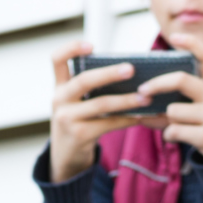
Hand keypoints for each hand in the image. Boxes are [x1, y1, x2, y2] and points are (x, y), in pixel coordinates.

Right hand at [48, 40, 157, 182]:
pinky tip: (140, 117)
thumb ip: (89, 88)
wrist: (65, 156)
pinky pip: (108, 124)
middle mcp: (59, 100)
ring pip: (101, 104)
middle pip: (84, 81)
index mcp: (59, 87)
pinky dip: (126, 119)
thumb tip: (128, 72)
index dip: (71, 48)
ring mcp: (67, 119)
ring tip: (145, 97)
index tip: (91, 45)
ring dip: (126, 100)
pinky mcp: (79, 135)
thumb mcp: (74, 102)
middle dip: (109, 74)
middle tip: (131, 69)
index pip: (57, 60)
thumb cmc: (77, 122)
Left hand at [135, 30, 202, 164]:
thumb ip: (186, 94)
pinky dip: (168, 135)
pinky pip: (174, 131)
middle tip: (143, 90)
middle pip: (181, 79)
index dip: (191, 43)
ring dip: (166, 119)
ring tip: (173, 125)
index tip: (174, 37)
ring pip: (173, 110)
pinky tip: (175, 137)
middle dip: (157, 84)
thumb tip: (147, 92)